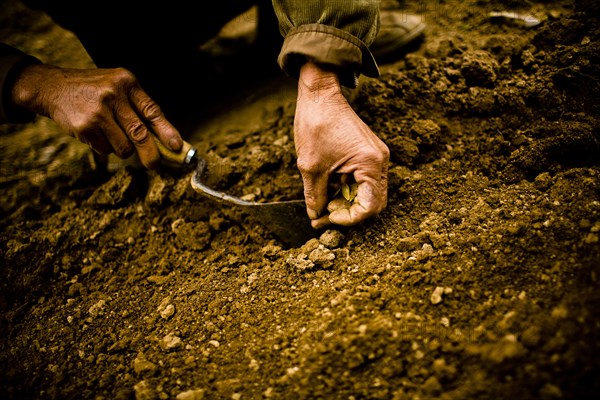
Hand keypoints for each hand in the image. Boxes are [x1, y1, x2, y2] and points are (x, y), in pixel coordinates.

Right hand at [10, 64, 181, 168]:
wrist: (54, 87)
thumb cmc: (95, 91)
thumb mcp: (118, 88)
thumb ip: (138, 109)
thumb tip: (164, 141)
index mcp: (127, 83)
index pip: (152, 111)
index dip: (167, 131)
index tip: (177, 146)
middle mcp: (113, 95)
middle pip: (140, 134)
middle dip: (151, 154)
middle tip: (155, 164)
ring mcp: (98, 111)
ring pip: (124, 146)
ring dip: (123, 149)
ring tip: (112, 134)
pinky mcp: (85, 126)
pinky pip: (106, 150)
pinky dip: (105, 147)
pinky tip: (95, 132)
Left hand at [294, 62, 389, 228]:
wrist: (319, 95)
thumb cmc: (316, 124)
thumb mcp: (310, 167)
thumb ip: (315, 196)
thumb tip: (316, 215)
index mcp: (370, 163)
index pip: (370, 207)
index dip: (349, 219)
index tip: (328, 217)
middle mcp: (379, 161)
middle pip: (373, 203)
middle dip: (348, 213)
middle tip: (323, 215)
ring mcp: (376, 156)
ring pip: (367, 193)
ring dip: (347, 203)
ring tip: (323, 204)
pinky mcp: (368, 153)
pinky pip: (363, 180)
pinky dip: (347, 190)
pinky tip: (329, 191)